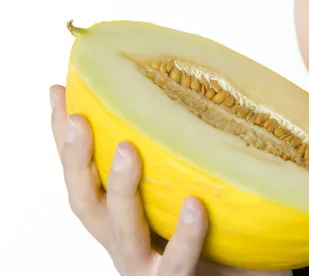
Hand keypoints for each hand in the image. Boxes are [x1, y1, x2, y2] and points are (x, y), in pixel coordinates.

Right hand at [50, 85, 290, 275]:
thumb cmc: (210, 239)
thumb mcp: (187, 192)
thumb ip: (182, 159)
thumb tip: (193, 94)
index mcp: (119, 218)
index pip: (83, 174)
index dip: (65, 138)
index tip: (58, 91)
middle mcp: (124, 242)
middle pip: (87, 201)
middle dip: (76, 159)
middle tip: (77, 118)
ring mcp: (146, 266)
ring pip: (122, 230)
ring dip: (121, 189)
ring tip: (128, 151)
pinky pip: (177, 261)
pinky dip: (185, 235)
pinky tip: (194, 206)